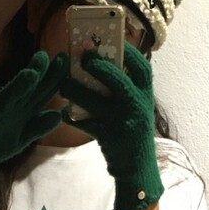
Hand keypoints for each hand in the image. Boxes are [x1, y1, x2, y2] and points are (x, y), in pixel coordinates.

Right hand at [0, 50, 68, 195]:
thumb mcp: (23, 139)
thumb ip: (39, 127)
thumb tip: (59, 114)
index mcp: (25, 110)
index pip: (44, 93)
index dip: (58, 82)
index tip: (73, 70)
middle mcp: (16, 104)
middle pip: (37, 86)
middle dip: (51, 72)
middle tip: (66, 55)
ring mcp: (5, 105)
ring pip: (24, 86)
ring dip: (35, 71)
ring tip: (46, 57)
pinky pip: (9, 96)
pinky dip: (20, 86)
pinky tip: (30, 75)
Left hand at [61, 43, 163, 209]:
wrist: (138, 170)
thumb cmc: (133, 135)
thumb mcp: (137, 111)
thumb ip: (126, 92)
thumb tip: (99, 67)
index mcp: (146, 97)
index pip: (142, 68)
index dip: (129, 52)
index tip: (114, 39)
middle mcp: (137, 108)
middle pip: (118, 81)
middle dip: (98, 65)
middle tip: (82, 54)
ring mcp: (123, 123)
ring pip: (96, 101)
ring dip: (76, 89)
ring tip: (63, 83)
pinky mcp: (108, 137)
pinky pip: (85, 122)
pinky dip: (71, 116)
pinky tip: (63, 112)